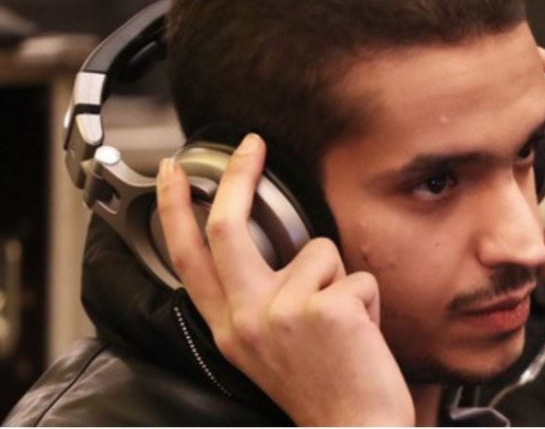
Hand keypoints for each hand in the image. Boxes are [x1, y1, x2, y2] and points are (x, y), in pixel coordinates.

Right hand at [156, 134, 413, 425]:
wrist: (354, 428)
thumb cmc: (322, 387)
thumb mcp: (267, 345)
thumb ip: (259, 299)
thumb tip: (278, 249)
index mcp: (229, 327)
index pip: (188, 257)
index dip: (176, 209)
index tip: (174, 174)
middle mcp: (247, 318)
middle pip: (227, 225)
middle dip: (238, 175)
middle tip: (251, 145)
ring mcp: (283, 312)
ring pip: (319, 252)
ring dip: (342, 281)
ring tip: (343, 325)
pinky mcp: (324, 308)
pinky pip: (358, 277)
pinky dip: (370, 302)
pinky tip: (362, 335)